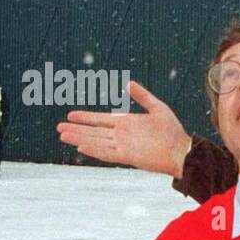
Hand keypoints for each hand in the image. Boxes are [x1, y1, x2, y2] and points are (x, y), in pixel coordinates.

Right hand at [57, 81, 191, 177]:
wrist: (181, 150)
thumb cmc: (172, 130)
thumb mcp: (157, 107)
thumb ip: (142, 96)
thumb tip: (128, 83)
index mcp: (126, 123)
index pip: (100, 119)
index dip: (85, 117)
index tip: (70, 114)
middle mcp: (121, 135)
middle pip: (93, 131)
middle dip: (76, 129)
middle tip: (58, 128)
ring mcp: (123, 146)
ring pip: (95, 142)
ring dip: (79, 138)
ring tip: (63, 136)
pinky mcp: (127, 157)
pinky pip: (106, 153)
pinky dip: (94, 150)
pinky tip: (80, 147)